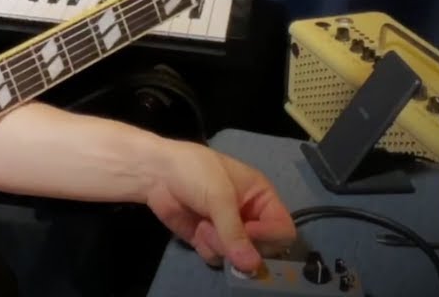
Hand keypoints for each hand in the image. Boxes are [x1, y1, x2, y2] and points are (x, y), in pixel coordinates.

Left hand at [144, 140, 296, 273]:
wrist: (156, 172)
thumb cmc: (194, 172)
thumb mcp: (219, 196)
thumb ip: (235, 232)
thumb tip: (252, 267)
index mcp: (261, 197)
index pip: (283, 229)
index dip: (269, 236)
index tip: (248, 231)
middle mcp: (250, 216)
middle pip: (263, 249)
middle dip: (240, 244)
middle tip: (221, 231)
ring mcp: (228, 230)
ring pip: (238, 257)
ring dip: (220, 245)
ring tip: (204, 226)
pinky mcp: (208, 239)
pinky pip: (217, 257)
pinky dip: (207, 247)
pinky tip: (196, 229)